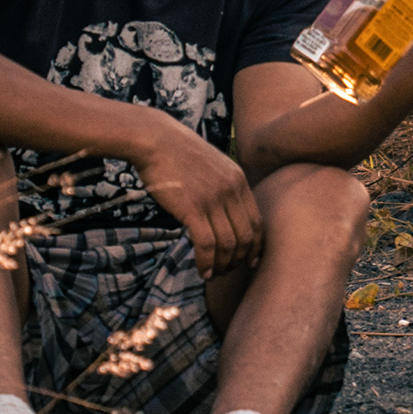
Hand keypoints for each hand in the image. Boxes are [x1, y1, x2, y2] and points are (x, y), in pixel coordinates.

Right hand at [130, 108, 262, 257]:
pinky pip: (207, 244)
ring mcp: (213, 199)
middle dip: (240, 260)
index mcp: (239, 180)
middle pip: (247, 236)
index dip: (256, 246)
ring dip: (223, 265)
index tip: (250, 261)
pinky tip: (202, 270)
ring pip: (229, 244)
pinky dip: (207, 262)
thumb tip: (223, 212)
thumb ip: (223, 186)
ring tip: (213, 274)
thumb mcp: (212, 164)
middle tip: (228, 271)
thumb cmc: (177, 153)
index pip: (257, 221)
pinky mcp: (192, 207)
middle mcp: (231, 190)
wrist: (155, 139)